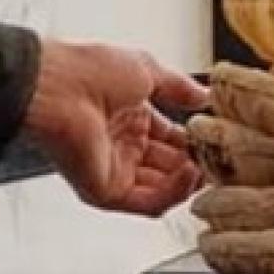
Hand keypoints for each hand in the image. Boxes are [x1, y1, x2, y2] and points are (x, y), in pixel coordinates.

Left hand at [25, 40, 210, 216]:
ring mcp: (114, 170)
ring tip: (206, 167)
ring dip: (188, 181)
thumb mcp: (146, 70)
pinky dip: (174, 193)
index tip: (217, 136)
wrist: (55, 87)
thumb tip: (204, 95)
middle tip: (219, 158)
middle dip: (197, 163)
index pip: (172, 139)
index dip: (195, 140)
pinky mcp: (106, 191)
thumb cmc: (86, 71)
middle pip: (170, 167)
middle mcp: (122, 146)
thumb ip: (178, 87)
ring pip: (163, 189)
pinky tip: (189, 174)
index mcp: (129, 117)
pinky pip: (149, 202)